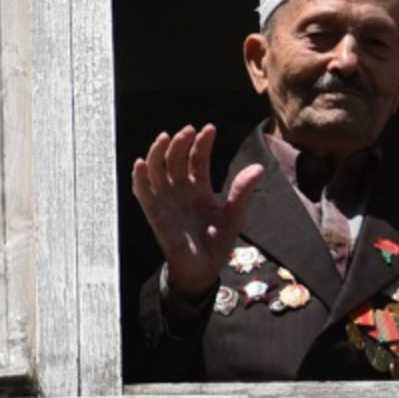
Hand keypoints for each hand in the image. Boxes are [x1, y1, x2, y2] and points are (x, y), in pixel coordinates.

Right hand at [132, 124, 263, 299]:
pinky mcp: (154, 212)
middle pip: (176, 159)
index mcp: (200, 188)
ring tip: (166, 137)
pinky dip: (140, 177)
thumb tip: (258, 167)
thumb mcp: (234, 214)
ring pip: (157, 169)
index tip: (210, 128)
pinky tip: (141, 162)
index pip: (197, 159)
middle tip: (189, 130)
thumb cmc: (217, 242)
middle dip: (181, 143)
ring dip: (159, 152)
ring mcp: (166, 199)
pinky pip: (143, 192)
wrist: (202, 268)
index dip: (201, 143)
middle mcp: (181, 190)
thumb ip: (242, 191)